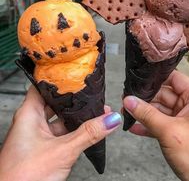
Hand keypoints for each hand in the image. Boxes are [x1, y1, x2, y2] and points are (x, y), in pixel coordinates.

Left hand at [0, 86, 121, 180]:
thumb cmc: (22, 178)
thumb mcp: (63, 151)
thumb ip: (89, 134)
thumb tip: (110, 119)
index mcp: (29, 114)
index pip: (43, 86)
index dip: (59, 79)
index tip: (75, 74)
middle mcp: (32, 122)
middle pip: (56, 102)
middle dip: (74, 100)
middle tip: (91, 93)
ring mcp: (39, 135)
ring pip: (60, 119)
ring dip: (77, 117)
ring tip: (96, 110)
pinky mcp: (44, 147)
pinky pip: (62, 132)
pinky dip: (75, 130)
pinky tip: (88, 128)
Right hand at [123, 71, 188, 180]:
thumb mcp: (170, 131)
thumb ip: (147, 114)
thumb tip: (130, 101)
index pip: (174, 78)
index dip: (157, 78)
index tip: (140, 81)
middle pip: (164, 94)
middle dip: (145, 99)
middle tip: (129, 101)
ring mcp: (184, 119)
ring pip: (160, 109)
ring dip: (144, 113)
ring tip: (129, 112)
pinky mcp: (178, 130)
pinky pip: (161, 122)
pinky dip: (149, 125)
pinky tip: (135, 126)